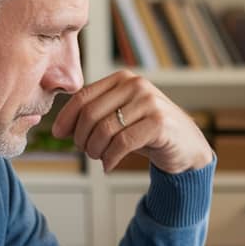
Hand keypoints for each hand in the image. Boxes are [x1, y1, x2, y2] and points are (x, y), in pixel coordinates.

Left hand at [52, 70, 212, 173]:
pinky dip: (111, 158)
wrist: (186, 146)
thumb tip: (61, 127)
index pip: (83, 96)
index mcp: (122, 79)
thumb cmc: (148, 133)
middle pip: (90, 114)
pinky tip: (109, 166)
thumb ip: (97, 114)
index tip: (58, 134)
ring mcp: (149, 102)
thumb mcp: (121, 117)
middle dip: (82, 138)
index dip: (66, 117)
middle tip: (87, 152)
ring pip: (105, 130)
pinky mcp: (158, 123)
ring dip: (96, 151)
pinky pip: (122, 143)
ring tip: (101, 159)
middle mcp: (136, 85)